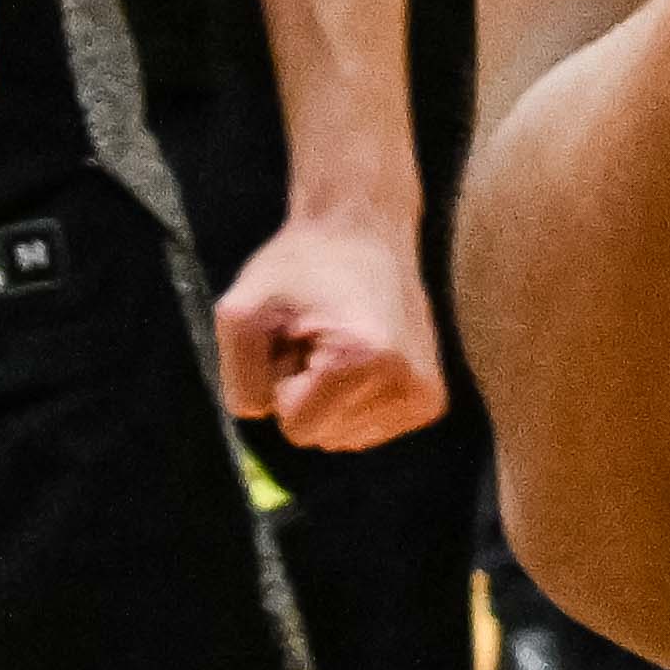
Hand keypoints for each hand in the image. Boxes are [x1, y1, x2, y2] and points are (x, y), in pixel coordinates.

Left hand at [212, 203, 445, 454]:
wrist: (364, 231)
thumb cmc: (300, 266)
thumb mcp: (241, 309)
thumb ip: (239, 377)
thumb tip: (264, 419)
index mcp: (361, 358)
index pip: (298, 427)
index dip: (284, 384)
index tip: (298, 339)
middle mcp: (406, 383)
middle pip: (322, 436)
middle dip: (307, 393)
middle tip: (317, 338)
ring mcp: (424, 394)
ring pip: (345, 438)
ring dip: (329, 398)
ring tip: (338, 343)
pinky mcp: (431, 399)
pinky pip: (369, 431)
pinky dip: (354, 402)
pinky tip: (360, 357)